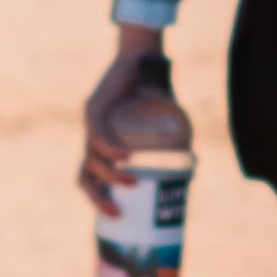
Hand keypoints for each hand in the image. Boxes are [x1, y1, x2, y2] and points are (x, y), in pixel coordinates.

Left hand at [80, 27, 188, 196]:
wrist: (145, 59)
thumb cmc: (155, 93)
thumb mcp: (164, 125)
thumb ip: (174, 146)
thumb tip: (192, 173)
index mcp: (101, 145)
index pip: (90, 179)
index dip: (98, 200)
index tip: (118, 217)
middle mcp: (91, 137)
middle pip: (85, 176)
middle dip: (98, 198)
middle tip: (119, 211)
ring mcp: (89, 123)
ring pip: (90, 157)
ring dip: (109, 174)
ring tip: (131, 180)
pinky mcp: (93, 107)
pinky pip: (97, 132)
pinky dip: (109, 147)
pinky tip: (124, 156)